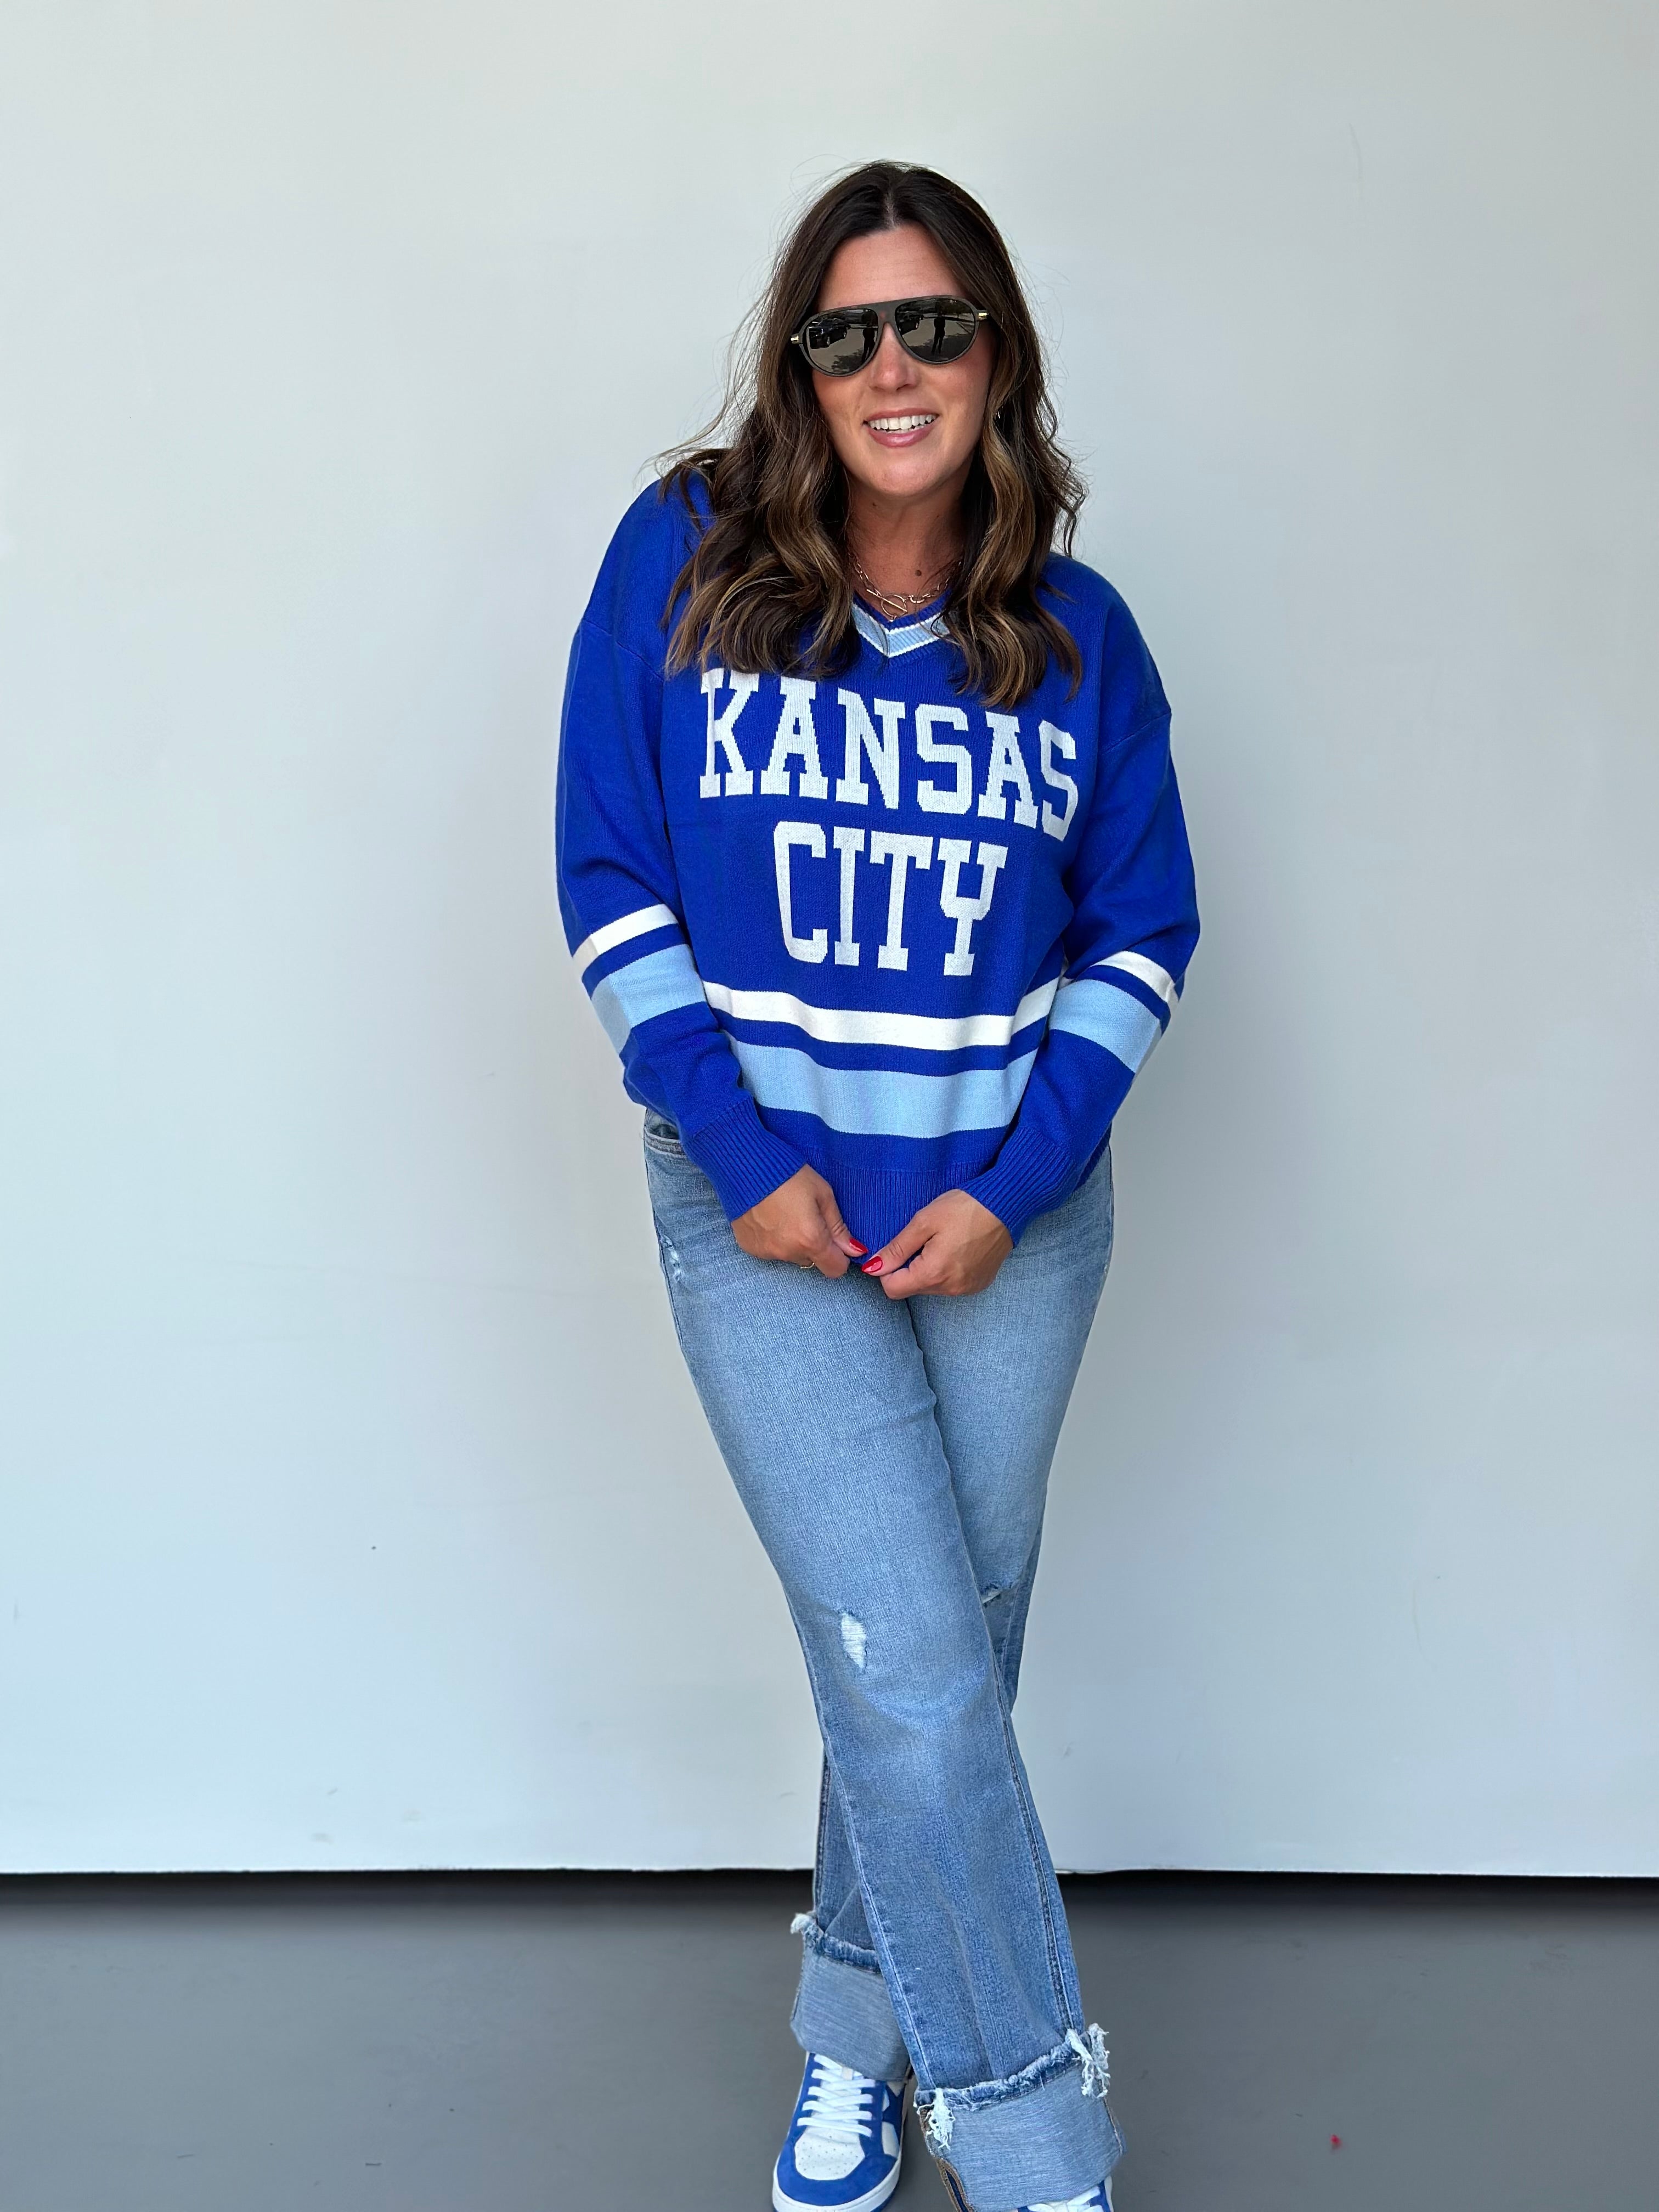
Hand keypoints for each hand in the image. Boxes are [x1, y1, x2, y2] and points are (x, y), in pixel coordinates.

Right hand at [733, 1165, 866, 1276]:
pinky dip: (774, 1239)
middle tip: (807, 1218)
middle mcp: (788, 1251)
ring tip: (786, 1215)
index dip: (840, 1257)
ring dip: (793, 1243)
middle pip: (812, 1261)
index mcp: (811, 1239)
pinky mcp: (750, 1247)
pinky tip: (769, 1218)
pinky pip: (770, 1251)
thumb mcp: (822, 1193)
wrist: (745, 1165)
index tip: (836, 1241)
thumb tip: (855, 1250)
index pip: (835, 1269)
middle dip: (814, 1245)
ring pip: (791, 1256)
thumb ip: (838, 1226)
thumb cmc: (788, 1174)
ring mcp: (766, 1251)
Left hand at [860, 1190, 1011, 1298]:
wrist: (1007, 1205)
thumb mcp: (924, 1222)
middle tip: (922, 1240)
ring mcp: (967, 1288)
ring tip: (942, 1242)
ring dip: (928, 1269)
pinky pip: (951, 1285)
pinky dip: (946, 1271)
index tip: (896, 1250)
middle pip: (912, 1288)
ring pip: (931, 1287)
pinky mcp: (979, 1284)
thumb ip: (897, 1248)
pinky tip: (956, 1249)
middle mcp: (950, 1288)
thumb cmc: (965, 1208)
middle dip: (909, 1268)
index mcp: (933, 1273)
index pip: (892, 1289)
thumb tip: (873, 1268)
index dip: (886, 1270)